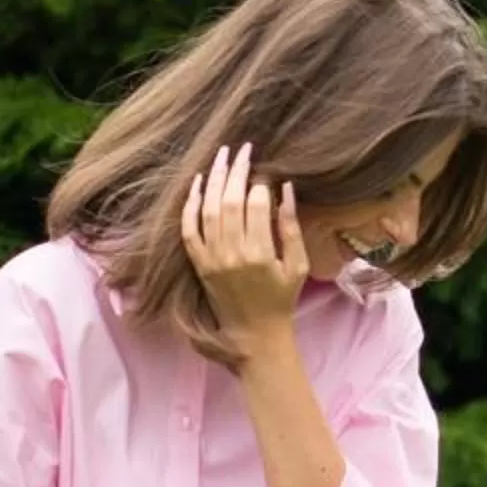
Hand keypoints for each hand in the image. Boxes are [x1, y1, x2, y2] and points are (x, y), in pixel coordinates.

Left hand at [180, 142, 308, 355]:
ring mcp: (212, 259)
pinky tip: (197, 184)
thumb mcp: (297, 266)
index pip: (256, 204)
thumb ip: (291, 228)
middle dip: (236, 170)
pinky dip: (190, 205)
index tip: (265, 172)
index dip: (260, 182)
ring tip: (221, 157)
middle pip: (230, 200)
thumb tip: (286, 189)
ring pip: (208, 209)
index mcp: (261, 254)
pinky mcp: (200, 265)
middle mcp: (233, 254)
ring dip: (214, 179)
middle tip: (243, 150)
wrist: (254, 336)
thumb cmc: (282, 301)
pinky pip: (189, 230)